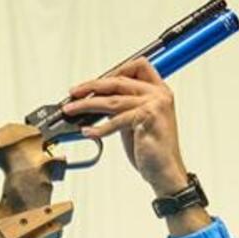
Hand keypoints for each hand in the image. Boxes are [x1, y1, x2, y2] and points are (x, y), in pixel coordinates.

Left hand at [63, 57, 190, 196]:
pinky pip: (116, 120)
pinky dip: (99, 128)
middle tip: (74, 94)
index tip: (94, 82)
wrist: (165, 171)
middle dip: (91, 86)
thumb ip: (122, 107)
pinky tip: (88, 132)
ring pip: (112, 100)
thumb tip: (97, 100)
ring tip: (72, 110)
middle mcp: (158, 94)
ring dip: (87, 105)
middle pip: (119, 80)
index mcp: (159, 90)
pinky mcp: (147, 118)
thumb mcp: (134, 122)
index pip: (137, 66)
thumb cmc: (152, 150)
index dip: (114, 70)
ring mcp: (154, 104)